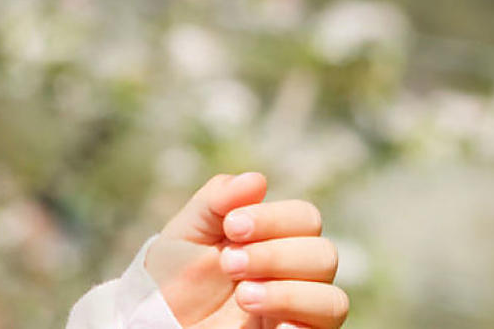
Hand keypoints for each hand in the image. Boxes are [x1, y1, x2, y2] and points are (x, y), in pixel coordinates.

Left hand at [142, 171, 347, 328]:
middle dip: (275, 256)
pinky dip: (300, 326)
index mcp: (278, 239)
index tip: (232, 227)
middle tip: (230, 265)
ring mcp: (299, 312)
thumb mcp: (188, 231)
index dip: (274, 219)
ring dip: (286, 294)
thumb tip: (257, 180)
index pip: (306, 218)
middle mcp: (297, 274)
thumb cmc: (177, 274)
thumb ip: (217, 200)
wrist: (161, 319)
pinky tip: (271, 325)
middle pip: (325, 256)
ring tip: (242, 297)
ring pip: (332, 300)